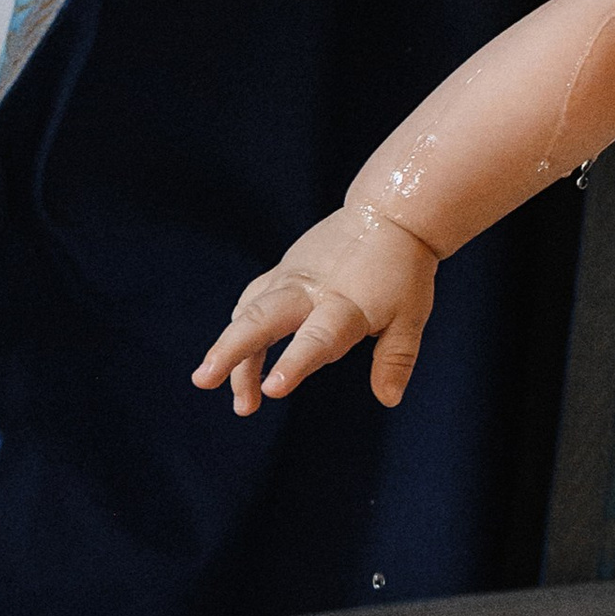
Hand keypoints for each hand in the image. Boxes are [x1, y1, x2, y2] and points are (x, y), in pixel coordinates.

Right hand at [193, 209, 439, 413]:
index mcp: (345, 305)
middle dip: (231, 350)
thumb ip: (396, 358)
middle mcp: (310, 290)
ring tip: (210, 381)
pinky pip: (251, 301)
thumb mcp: (411, 316)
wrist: (388, 217)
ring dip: (227, 347)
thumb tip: (388, 399)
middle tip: (203, 379)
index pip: (317, 339)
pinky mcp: (281, 271)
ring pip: (249, 311)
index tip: (271, 389)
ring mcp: (291, 277)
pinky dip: (238, 329)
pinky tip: (234, 359)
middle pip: (263, 318)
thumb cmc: (403, 272)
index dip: (295, 364)